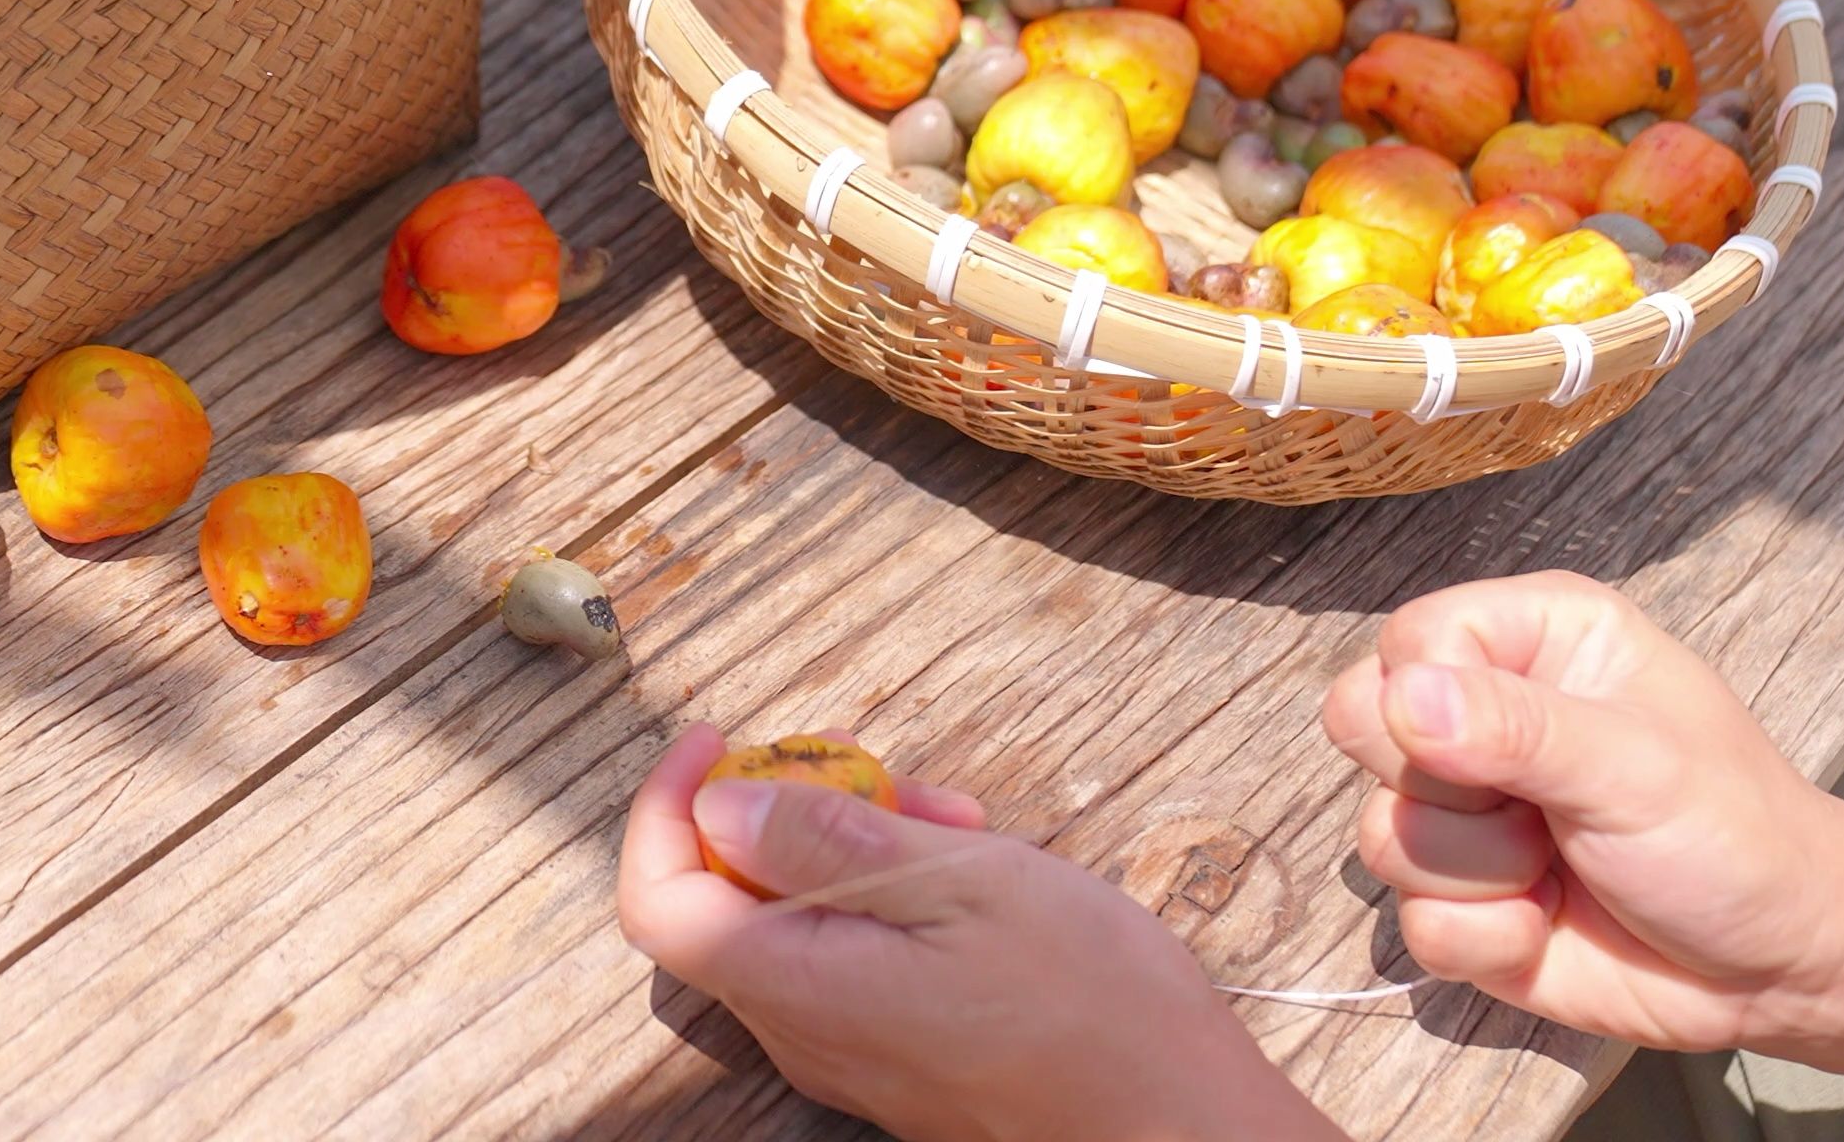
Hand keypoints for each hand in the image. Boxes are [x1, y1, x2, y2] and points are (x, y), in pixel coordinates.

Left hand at [618, 727, 1341, 1141]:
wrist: (1182, 1123)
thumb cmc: (1092, 1006)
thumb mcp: (964, 880)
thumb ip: (828, 841)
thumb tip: (722, 806)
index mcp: (802, 987)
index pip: (661, 901)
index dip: (667, 808)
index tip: (717, 740)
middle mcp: (807, 1033)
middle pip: (731, 901)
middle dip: (783, 807)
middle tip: (864, 758)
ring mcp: (853, 1053)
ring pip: (799, 921)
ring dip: (850, 843)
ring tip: (946, 813)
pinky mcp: (900, 1058)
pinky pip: (853, 958)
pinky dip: (887, 896)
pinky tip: (966, 866)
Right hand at [1321, 571, 1843, 1053]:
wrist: (1784, 967)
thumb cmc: (1736, 834)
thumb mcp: (1635, 766)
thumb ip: (1517, 726)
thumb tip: (1401, 699)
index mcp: (1533, 641)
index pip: (1408, 643)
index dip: (1433, 701)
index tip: (1518, 751)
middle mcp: (1484, 715)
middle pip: (1363, 728)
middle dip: (1443, 793)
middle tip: (1535, 810)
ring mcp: (1467, 812)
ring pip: (1382, 837)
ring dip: (1477, 876)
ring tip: (1559, 870)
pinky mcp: (1463, 900)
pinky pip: (1414, 924)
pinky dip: (1486, 940)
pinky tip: (1547, 926)